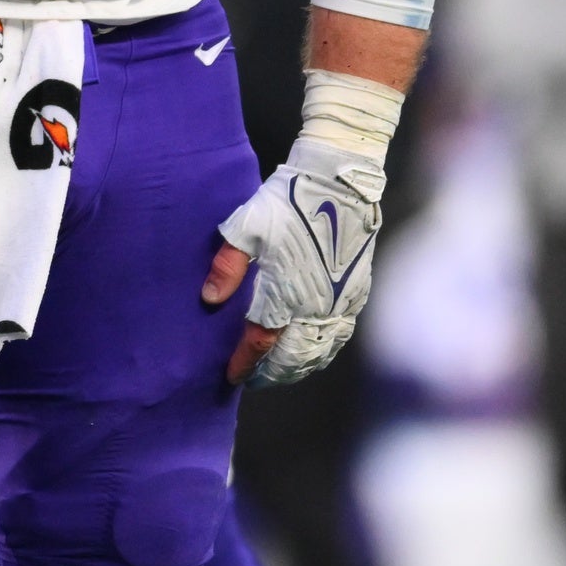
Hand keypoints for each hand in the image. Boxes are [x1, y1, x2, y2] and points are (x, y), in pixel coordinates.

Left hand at [203, 135, 383, 385]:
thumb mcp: (246, 226)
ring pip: (318, 352)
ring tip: (277, 373)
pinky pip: (338, 338)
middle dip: (270, 374)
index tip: (232, 376)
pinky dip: (322, 354)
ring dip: (296, 368)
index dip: (245, 363)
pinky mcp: (355, 295)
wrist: (341, 185)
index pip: (261, 342)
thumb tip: (210, 299)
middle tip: (252, 380)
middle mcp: (315, 306)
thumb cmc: (288, 202)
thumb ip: (227, 265)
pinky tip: (310, 354)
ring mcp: (340, 303)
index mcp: (285, 292)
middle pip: (292, 357)